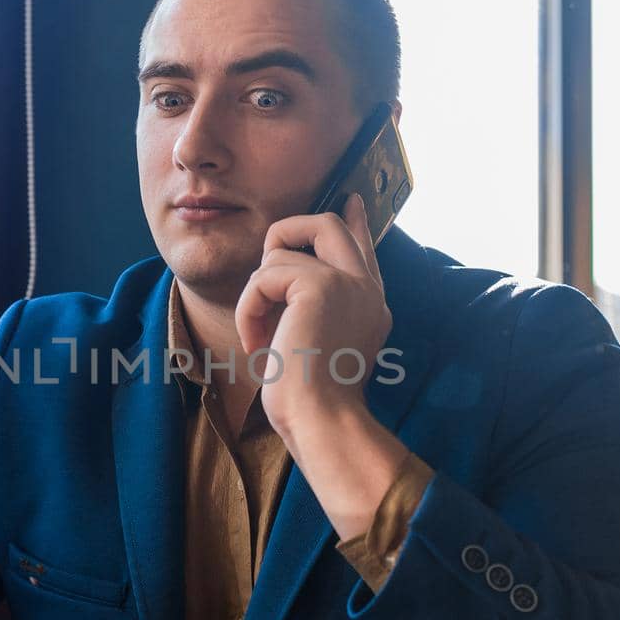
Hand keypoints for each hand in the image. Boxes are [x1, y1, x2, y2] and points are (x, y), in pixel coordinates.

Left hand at [234, 192, 391, 440]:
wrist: (323, 420)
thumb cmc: (312, 401)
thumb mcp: (316, 345)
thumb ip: (312, 308)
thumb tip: (284, 276)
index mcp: (370, 304)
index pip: (362, 248)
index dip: (353, 221)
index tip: (351, 199)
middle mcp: (366, 289)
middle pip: (327, 224)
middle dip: (287, 231)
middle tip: (266, 264)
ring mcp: (347, 283)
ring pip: (279, 256)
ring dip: (255, 297)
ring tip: (259, 337)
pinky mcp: (320, 285)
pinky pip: (264, 276)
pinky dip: (248, 308)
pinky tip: (257, 342)